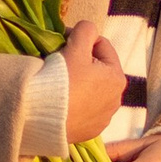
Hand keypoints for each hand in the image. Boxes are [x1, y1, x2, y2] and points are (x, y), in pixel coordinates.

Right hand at [63, 23, 125, 141]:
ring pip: (92, 90)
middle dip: (82, 62)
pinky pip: (85, 109)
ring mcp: (103, 118)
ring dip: (80, 83)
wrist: (42, 117)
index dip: (82, 40)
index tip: (64, 42)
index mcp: (117, 78)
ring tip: (60, 84)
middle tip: (60, 62)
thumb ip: (86, 30)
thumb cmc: (63, 80)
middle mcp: (116, 100)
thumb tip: (87, 31)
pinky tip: (62, 101)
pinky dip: (76, 102)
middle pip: (98, 70)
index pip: (102, 46)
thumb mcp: (75, 47)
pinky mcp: (90, 132)